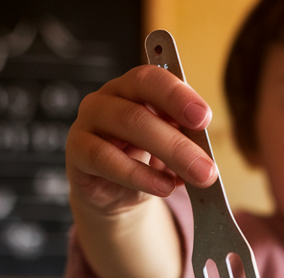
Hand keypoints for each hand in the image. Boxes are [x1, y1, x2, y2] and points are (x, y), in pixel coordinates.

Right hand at [66, 65, 218, 216]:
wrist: (114, 192)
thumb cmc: (145, 161)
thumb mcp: (171, 148)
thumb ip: (185, 141)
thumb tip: (205, 153)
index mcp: (134, 88)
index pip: (152, 79)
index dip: (177, 96)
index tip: (204, 118)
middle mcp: (108, 98)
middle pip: (140, 109)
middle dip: (178, 141)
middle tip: (207, 167)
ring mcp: (87, 122)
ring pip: (125, 127)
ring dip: (166, 154)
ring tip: (194, 178)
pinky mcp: (76, 151)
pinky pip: (104, 158)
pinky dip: (137, 175)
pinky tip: (163, 187)